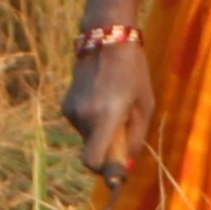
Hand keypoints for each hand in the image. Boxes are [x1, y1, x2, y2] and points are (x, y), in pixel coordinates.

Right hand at [61, 39, 152, 187]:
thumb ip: (136, 138)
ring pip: (87, 138)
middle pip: (93, 151)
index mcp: (105, 117)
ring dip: (101, 132)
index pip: (93, 161)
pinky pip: (82, 126)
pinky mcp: (66, 105)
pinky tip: (102, 99)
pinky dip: (93, 122)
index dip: (104, 169)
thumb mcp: (145, 106)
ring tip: (114, 105)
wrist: (106, 40)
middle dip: (108, 148)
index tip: (117, 167)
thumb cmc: (133, 72)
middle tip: (124, 127)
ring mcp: (71, 111)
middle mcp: (84, 116)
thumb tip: (126, 165)